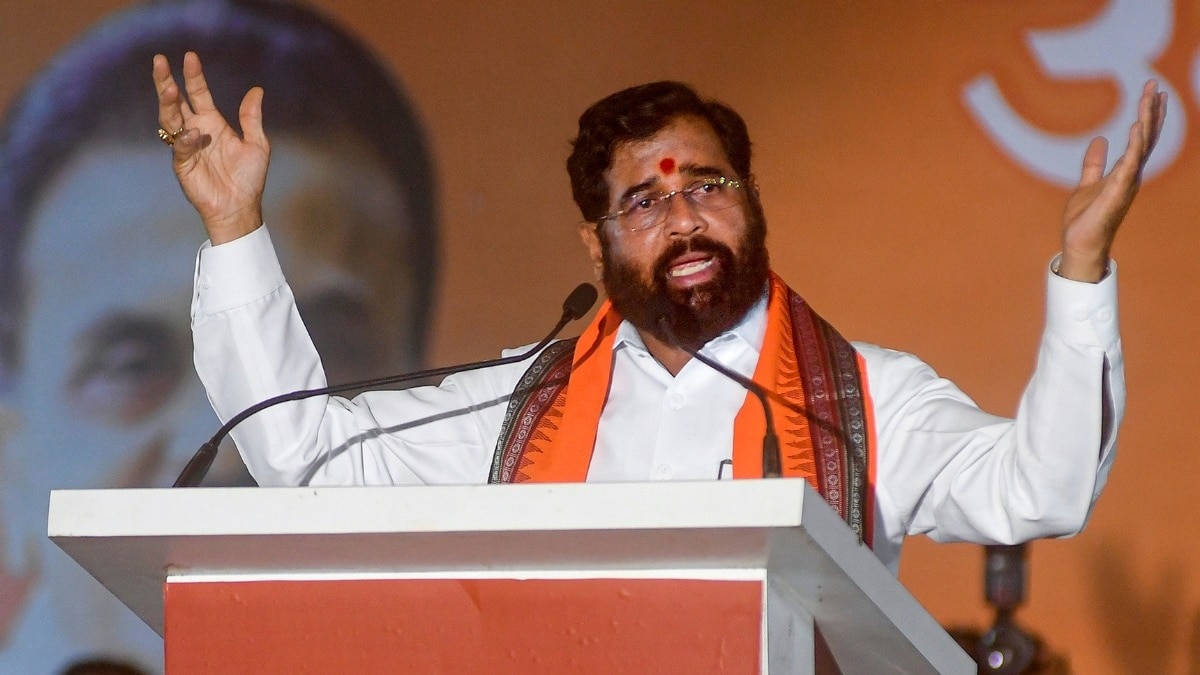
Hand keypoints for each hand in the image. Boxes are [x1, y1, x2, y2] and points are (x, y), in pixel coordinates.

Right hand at [153, 51, 268, 244]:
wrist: (241, 207)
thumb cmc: (249, 178)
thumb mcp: (257, 144)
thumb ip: (252, 118)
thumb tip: (257, 90)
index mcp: (212, 122)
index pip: (198, 93)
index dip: (194, 76)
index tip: (190, 56)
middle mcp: (196, 130)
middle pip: (175, 101)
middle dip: (166, 81)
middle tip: (159, 61)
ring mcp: (186, 147)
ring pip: (170, 119)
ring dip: (168, 104)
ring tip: (169, 88)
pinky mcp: (182, 165)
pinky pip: (180, 147)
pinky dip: (187, 139)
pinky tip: (195, 133)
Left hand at [1059, 80, 1166, 281]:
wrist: (1080, 242)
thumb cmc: (1085, 218)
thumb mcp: (1087, 183)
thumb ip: (1094, 163)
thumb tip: (1098, 140)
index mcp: (1126, 171)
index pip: (1141, 138)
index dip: (1148, 116)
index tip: (1152, 93)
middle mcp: (1131, 174)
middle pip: (1146, 136)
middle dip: (1151, 110)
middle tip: (1153, 85)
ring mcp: (1127, 181)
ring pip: (1141, 144)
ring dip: (1145, 120)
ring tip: (1148, 96)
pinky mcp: (1117, 190)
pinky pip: (1128, 163)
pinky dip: (1133, 144)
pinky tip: (1135, 126)